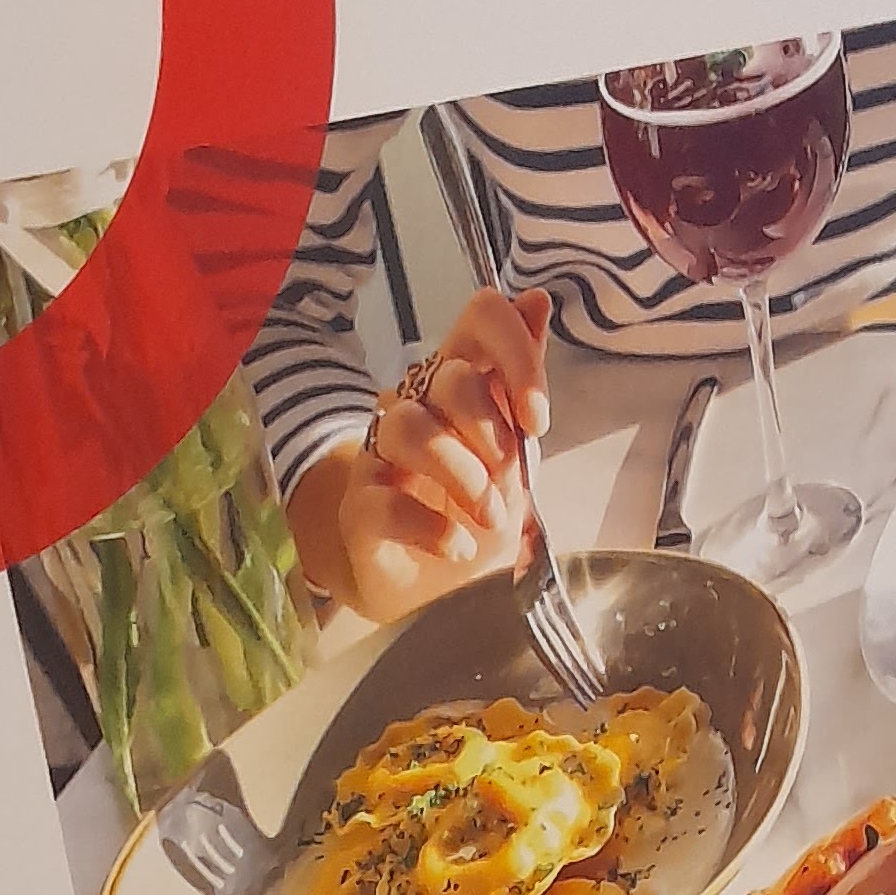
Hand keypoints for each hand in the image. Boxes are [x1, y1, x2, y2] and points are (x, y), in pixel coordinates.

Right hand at [290, 289, 552, 620]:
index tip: (536, 417)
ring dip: (465, 478)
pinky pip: (387, 502)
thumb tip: (535, 301)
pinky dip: (434, 529)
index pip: (480, 318)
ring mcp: (380, 456)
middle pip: (448, 378)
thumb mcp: (516, 454)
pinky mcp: (359, 509)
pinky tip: (458, 548)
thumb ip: (522, 383)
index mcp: (458, 383)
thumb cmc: (473, 515)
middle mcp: (414, 406)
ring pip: (410, 428)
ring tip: (489, 520)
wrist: (433, 593)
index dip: (515, 352)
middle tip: (509, 478)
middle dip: (492, 432)